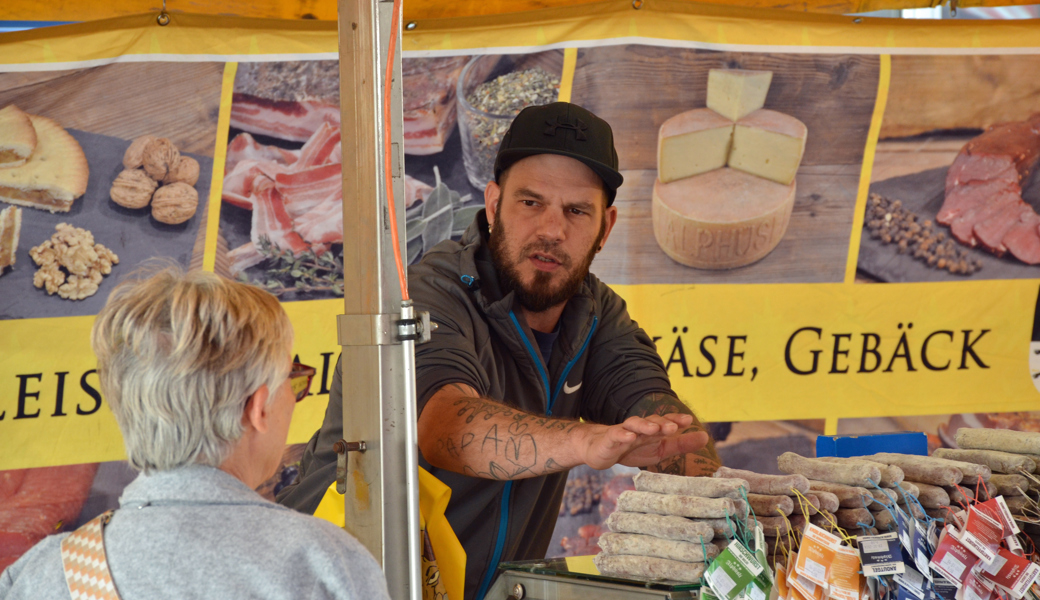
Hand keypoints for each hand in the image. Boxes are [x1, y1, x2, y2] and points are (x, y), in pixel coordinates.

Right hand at [577, 414, 709, 470]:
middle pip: (651, 421)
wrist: (600, 451)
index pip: (665, 422)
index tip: (688, 421)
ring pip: (634, 424)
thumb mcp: (659, 450)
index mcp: (651, 430)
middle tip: (674, 427)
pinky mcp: (609, 440)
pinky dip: (622, 435)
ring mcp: (623, 432)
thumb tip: (705, 437)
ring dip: (644, 425)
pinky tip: (629, 437)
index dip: (675, 420)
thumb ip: (681, 444)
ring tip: (654, 429)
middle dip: (662, 423)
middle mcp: (639, 428)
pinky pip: (615, 435)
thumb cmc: (631, 449)